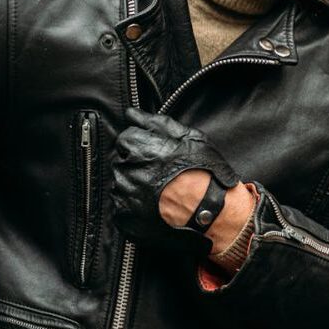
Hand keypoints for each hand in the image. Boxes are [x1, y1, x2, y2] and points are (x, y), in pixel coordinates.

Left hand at [111, 107, 239, 253]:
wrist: (208, 208)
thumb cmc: (202, 171)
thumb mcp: (188, 137)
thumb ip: (157, 123)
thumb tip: (134, 114)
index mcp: (138, 145)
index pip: (126, 138)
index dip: (142, 146)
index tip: (155, 154)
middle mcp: (126, 167)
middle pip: (123, 160)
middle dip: (137, 165)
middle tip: (160, 174)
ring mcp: (123, 192)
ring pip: (121, 183)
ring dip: (134, 184)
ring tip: (158, 190)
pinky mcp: (124, 214)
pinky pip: (120, 206)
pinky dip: (133, 205)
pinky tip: (153, 205)